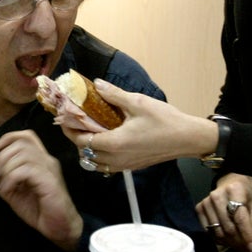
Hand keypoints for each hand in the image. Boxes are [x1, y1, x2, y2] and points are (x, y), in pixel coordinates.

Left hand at [0, 130, 82, 251]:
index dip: (9, 138)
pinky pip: (26, 170)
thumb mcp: (12, 193)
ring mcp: (49, 169)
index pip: (27, 136)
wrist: (59, 228)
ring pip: (22, 154)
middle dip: (3, 157)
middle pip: (21, 143)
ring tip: (5, 186)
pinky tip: (10, 191)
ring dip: (6, 168)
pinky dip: (11, 178)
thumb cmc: (39, 210)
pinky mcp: (49, 181)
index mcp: (39, 160)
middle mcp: (46, 160)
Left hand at [59, 80, 210, 171]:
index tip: (64, 118)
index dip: (70, 130)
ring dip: (87, 149)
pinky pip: (107, 165)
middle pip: (85, 154)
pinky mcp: (131, 167)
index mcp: (115, 143)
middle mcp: (116, 159)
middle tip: (74, 122)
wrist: (188, 138)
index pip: (81, 141)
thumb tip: (95, 84)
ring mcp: (124, 165)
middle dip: (76, 138)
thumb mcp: (138, 102)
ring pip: (95, 162)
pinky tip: (104, 140)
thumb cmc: (165, 120)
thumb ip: (113, 95)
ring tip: (88, 131)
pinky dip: (99, 155)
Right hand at [195, 173, 251, 251]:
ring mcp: (206, 202)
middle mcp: (217, 195)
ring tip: (240, 244)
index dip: (247, 235)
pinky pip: (208, 232)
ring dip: (231, 243)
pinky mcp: (199, 208)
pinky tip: (228, 238)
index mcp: (235, 190)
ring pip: (218, 232)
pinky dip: (219, 239)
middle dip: (240, 243)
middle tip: (249, 250)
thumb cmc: (246, 194)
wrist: (230, 181)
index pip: (240, 218)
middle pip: (228, 228)